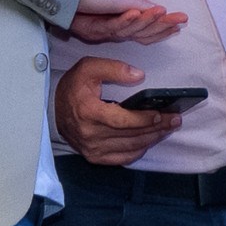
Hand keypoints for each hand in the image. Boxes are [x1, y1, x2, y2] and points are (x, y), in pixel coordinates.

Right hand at [54, 56, 181, 164]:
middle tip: (175, 120)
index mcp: (88, 112)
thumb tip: (139, 76)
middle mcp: (90, 134)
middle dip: (156, 127)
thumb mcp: (89, 68)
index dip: (144, 119)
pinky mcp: (94, 157)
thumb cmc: (73, 87)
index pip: (123, 120)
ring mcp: (92, 149)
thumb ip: (114, 69)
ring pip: (130, 147)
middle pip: (131, 134)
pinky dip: (138, 150)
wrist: (51, 110)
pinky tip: (150, 141)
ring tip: (168, 128)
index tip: (161, 114)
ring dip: (152, 138)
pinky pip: (122, 157)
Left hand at [67, 0, 187, 44]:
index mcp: (120, 18)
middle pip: (142, 31)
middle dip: (161, 26)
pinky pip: (110, 25)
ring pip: (129, 30)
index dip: (163, 24)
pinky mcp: (88, 26)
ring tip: (162, 12)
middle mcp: (113, 26)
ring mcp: (101, 28)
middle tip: (179, 21)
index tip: (181, 21)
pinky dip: (124, 20)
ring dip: (147, 21)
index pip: (146, 26)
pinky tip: (135, 12)